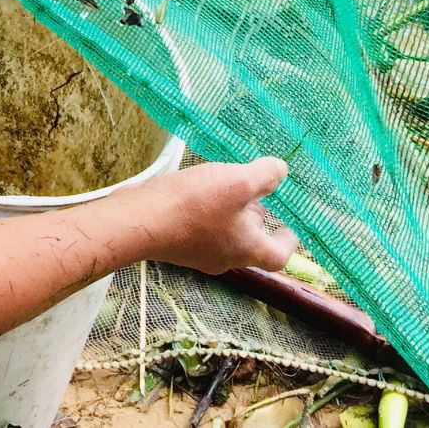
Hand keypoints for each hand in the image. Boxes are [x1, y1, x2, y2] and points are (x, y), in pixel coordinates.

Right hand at [140, 159, 297, 274]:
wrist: (139, 220)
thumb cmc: (192, 205)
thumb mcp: (236, 182)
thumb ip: (263, 176)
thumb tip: (281, 170)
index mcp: (245, 249)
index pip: (277, 256)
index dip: (288, 241)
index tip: (290, 226)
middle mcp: (224, 257)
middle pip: (249, 243)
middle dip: (256, 219)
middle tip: (257, 195)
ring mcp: (198, 253)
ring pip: (225, 235)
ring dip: (231, 214)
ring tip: (226, 186)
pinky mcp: (177, 243)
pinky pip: (202, 229)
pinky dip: (208, 213)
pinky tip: (197, 190)